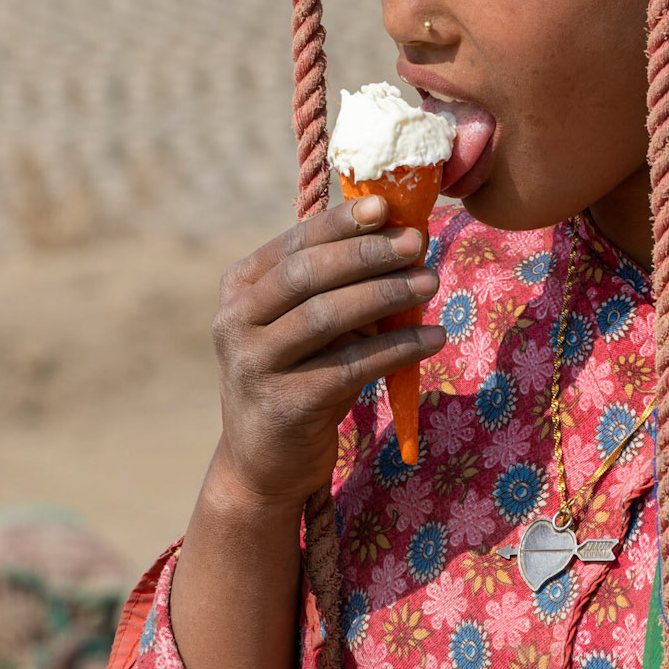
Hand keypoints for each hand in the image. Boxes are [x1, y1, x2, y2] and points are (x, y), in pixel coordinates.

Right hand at [209, 196, 443, 510]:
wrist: (264, 464)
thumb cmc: (297, 377)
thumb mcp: (303, 327)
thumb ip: (333, 288)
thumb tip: (403, 241)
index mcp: (239, 290)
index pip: (294, 245)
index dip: (340, 223)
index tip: (385, 205)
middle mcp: (235, 323)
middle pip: (306, 275)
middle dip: (366, 254)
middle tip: (416, 242)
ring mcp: (254, 366)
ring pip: (326, 317)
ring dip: (385, 295)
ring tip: (431, 282)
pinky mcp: (284, 406)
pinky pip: (349, 367)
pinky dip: (396, 348)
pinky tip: (433, 338)